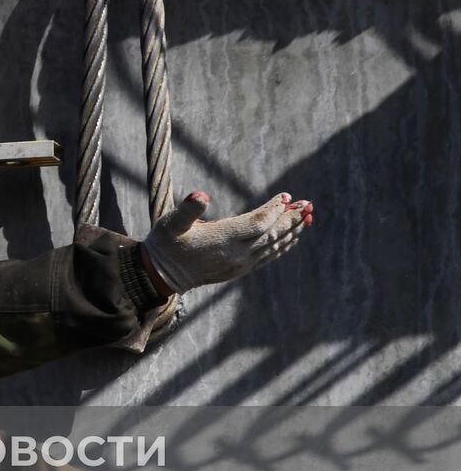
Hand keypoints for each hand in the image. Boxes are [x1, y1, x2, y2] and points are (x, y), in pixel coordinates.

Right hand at [141, 191, 312, 294]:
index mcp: (221, 239)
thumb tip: (200, 195)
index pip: (257, 223)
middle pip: (271, 234)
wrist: (162, 275)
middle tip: (309, 204)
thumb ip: (187, 209)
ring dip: (292, 231)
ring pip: (274, 246)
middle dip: (291, 219)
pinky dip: (283, 244)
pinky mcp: (240, 269)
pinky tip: (292, 235)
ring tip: (307, 216)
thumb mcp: (170, 223)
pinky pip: (269, 256)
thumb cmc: (166, 243)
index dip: (273, 209)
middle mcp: (236, 254)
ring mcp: (240, 264)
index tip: (286, 196)